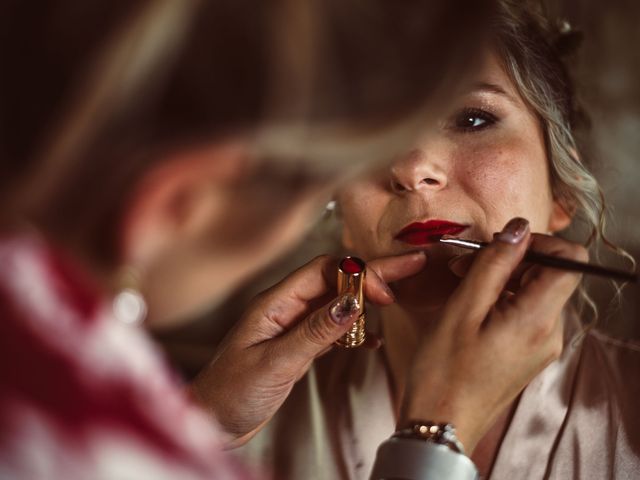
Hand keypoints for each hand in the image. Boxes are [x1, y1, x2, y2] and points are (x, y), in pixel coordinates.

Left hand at [190, 252, 425, 447]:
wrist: (210, 422)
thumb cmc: (229, 393)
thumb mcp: (274, 362)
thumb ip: (314, 332)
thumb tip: (351, 302)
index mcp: (274, 303)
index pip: (323, 271)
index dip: (357, 274)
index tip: (384, 292)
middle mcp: (284, 309)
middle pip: (335, 281)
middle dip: (371, 275)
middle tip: (410, 266)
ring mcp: (291, 327)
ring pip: (336, 304)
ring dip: (365, 302)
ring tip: (396, 299)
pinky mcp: (297, 348)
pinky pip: (331, 331)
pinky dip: (353, 332)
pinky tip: (371, 340)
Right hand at [399, 217, 586, 452]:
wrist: (441, 423)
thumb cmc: (444, 370)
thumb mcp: (463, 308)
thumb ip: (494, 264)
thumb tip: (518, 228)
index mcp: (538, 319)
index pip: (569, 260)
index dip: (538, 242)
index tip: (500, 245)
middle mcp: (549, 332)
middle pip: (549, 274)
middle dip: (510, 260)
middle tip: (464, 264)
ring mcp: (541, 345)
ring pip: (534, 292)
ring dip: (501, 279)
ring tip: (461, 284)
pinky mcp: (528, 354)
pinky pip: (525, 312)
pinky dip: (501, 299)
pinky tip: (470, 307)